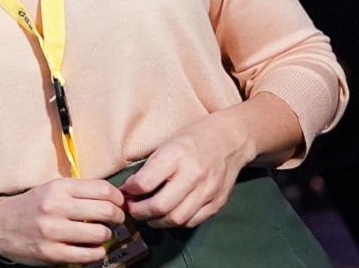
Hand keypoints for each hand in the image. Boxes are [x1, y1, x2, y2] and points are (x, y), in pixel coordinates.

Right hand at [0, 178, 125, 265]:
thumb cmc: (31, 205)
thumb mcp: (52, 188)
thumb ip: (79, 191)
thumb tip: (113, 197)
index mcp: (60, 188)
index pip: (103, 189)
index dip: (118, 198)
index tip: (119, 203)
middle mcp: (57, 207)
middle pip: (105, 211)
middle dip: (118, 216)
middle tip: (117, 219)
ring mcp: (54, 231)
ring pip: (99, 233)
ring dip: (107, 235)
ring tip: (103, 234)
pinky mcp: (51, 252)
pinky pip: (87, 254)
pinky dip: (97, 252)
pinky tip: (95, 248)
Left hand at [120, 113, 254, 229]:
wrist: (232, 138)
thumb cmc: (197, 137)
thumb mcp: (169, 142)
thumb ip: (151, 166)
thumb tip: (130, 189)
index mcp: (177, 155)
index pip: (145, 183)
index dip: (130, 191)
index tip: (126, 191)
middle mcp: (193, 174)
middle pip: (159, 207)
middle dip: (139, 212)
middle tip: (133, 209)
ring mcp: (208, 190)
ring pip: (176, 219)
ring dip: (157, 221)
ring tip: (149, 214)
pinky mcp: (217, 202)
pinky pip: (192, 222)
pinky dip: (177, 222)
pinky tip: (171, 213)